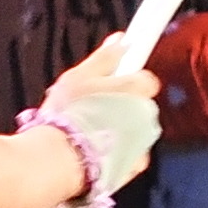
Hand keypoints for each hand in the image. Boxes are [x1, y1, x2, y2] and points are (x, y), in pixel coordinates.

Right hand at [43, 30, 162, 195]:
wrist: (61, 159)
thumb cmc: (67, 116)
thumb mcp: (79, 76)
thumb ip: (104, 58)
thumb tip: (120, 41)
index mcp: (136, 88)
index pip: (145, 79)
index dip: (128, 81)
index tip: (116, 84)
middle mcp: (146, 115)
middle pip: (140, 107)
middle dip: (123, 108)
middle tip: (94, 110)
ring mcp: (143, 142)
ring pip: (136, 132)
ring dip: (121, 132)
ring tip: (90, 134)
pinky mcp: (135, 167)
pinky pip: (131, 156)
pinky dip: (119, 154)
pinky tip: (97, 153)